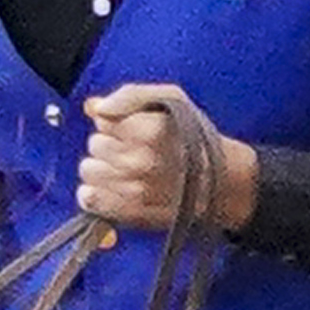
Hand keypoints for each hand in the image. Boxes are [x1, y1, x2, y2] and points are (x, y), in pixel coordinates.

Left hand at [74, 81, 255, 235]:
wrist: (220, 183)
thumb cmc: (195, 138)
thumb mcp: (171, 99)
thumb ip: (129, 96)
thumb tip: (94, 106)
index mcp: (151, 131)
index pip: (104, 120)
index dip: (116, 122)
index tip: (132, 128)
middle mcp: (140, 162)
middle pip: (95, 144)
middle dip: (109, 143)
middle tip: (132, 149)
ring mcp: (133, 191)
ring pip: (88, 170)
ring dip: (101, 167)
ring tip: (123, 168)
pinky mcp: (128, 213)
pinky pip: (89, 198)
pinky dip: (94, 192)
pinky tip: (112, 186)